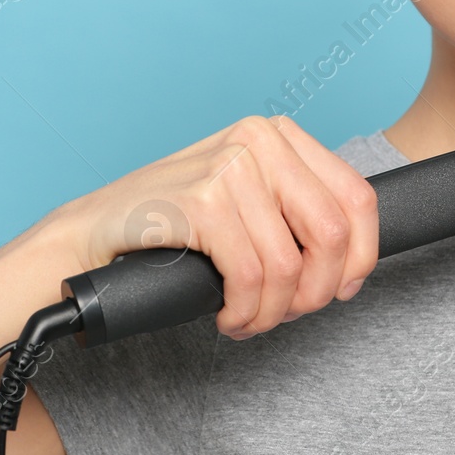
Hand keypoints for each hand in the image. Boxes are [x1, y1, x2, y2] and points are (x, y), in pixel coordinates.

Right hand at [46, 115, 378, 339]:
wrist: (94, 232)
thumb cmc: (174, 225)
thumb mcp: (249, 204)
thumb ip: (297, 213)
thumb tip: (355, 261)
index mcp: (279, 135)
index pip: (359, 198)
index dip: (360, 258)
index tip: (339, 290)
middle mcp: (259, 140)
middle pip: (334, 234)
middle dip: (316, 292)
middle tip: (286, 313)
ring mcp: (230, 166)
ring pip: (289, 266)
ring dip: (272, 312)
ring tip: (247, 319)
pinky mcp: (202, 200)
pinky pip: (250, 277)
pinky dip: (245, 312)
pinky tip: (227, 317)